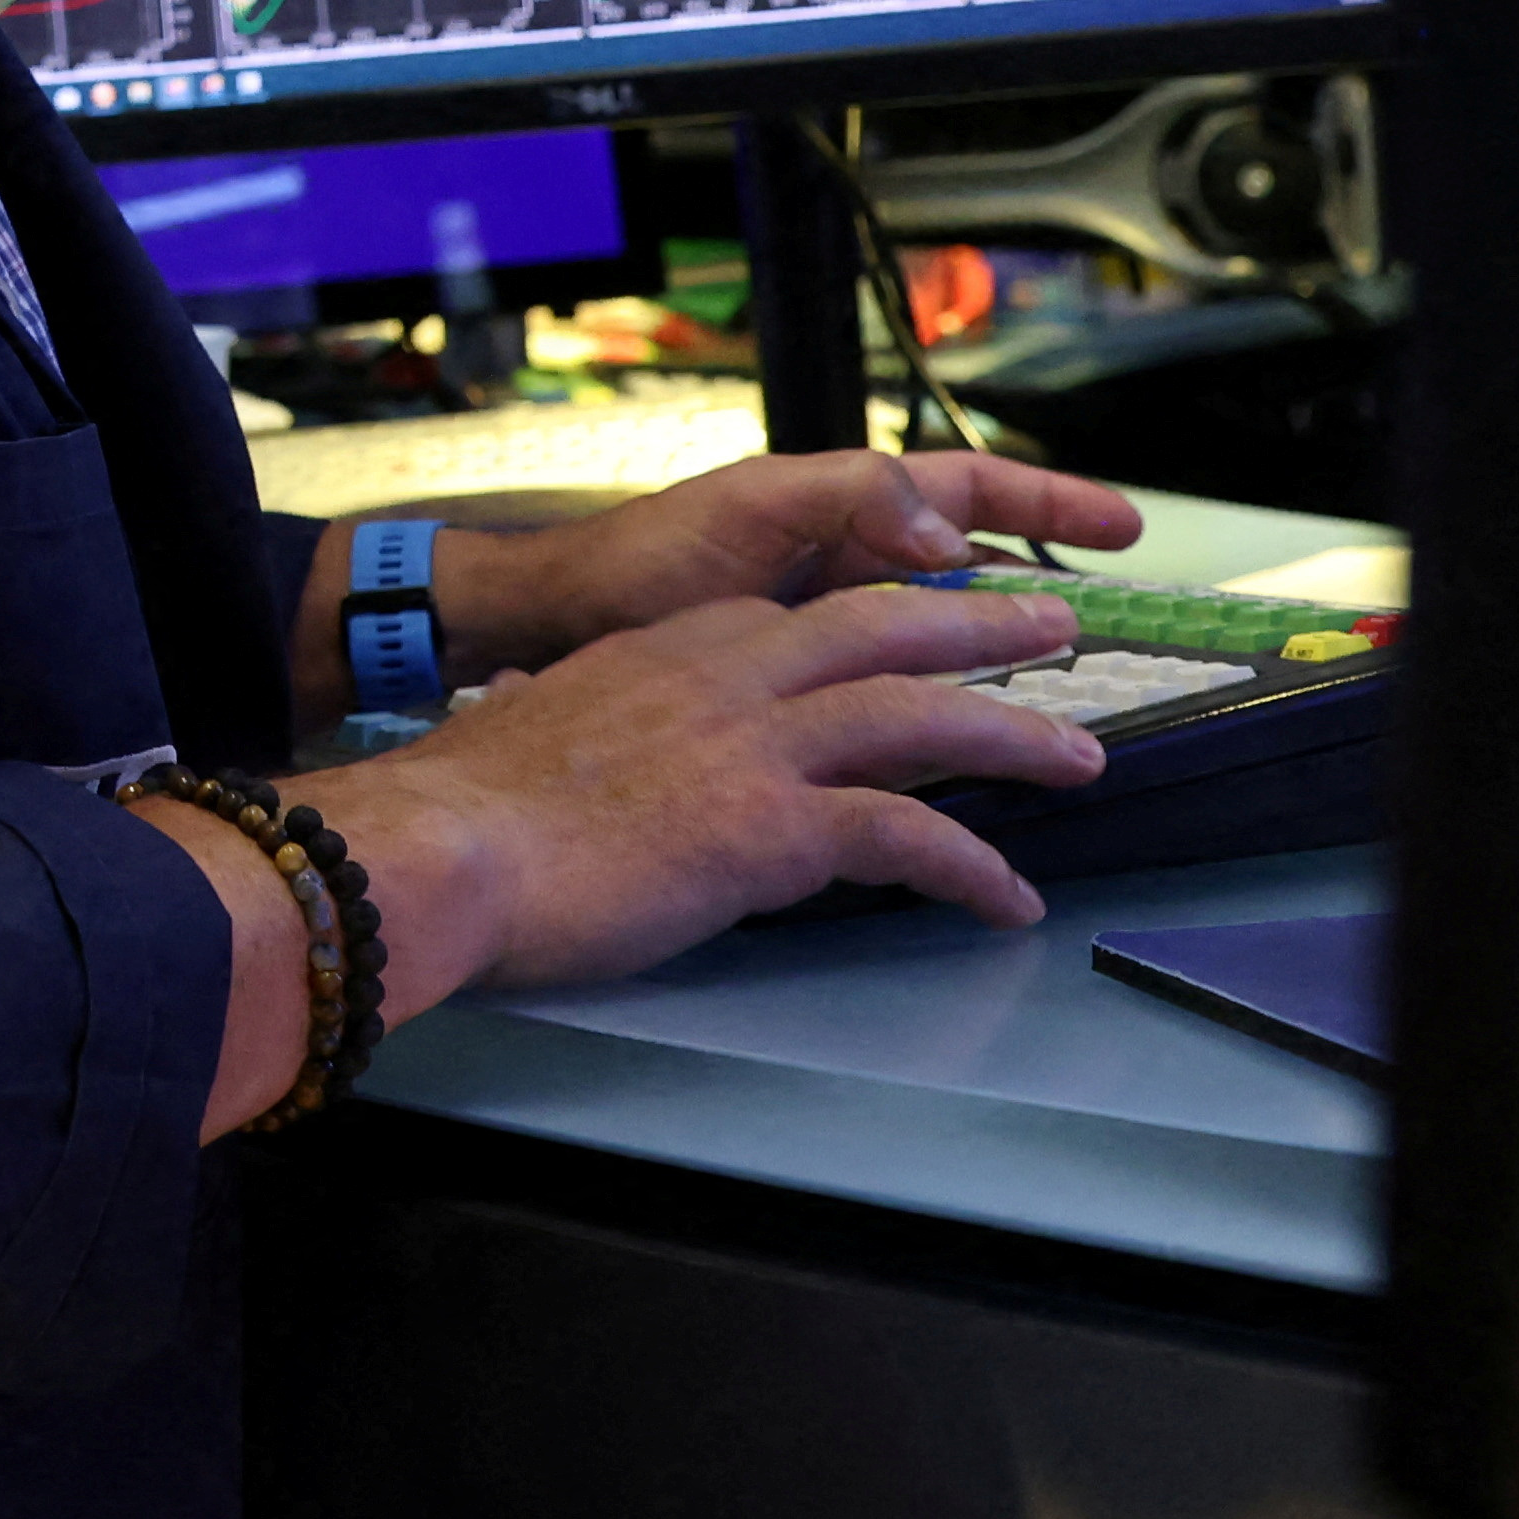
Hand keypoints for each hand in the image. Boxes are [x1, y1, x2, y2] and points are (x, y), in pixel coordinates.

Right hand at [142, 584, 1113, 1120]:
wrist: (440, 851)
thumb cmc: (465, 813)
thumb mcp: (526, 733)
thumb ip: (559, 720)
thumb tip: (534, 716)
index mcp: (674, 647)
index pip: (801, 618)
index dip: (881, 622)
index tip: (923, 629)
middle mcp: (729, 672)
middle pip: (888, 628)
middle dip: (981, 625)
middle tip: (1051, 625)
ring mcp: (759, 745)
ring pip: (924, 715)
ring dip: (1014, 735)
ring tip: (1078, 758)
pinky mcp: (775, 826)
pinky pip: (908, 838)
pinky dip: (971, 869)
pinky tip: (1006, 901)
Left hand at [433, 446, 1139, 675]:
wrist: (550, 638)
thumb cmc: (636, 560)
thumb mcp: (747, 508)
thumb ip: (851, 501)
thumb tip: (946, 533)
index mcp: (845, 505)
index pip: (972, 488)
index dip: (1049, 503)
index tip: (1122, 527)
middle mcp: (848, 563)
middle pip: (974, 569)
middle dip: (1046, 589)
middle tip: (1121, 625)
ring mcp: (828, 631)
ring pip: (942, 638)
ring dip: (1001, 660)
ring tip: (1067, 698)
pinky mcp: (804, 697)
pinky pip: (893, 698)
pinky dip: (938, 718)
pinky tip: (972, 752)